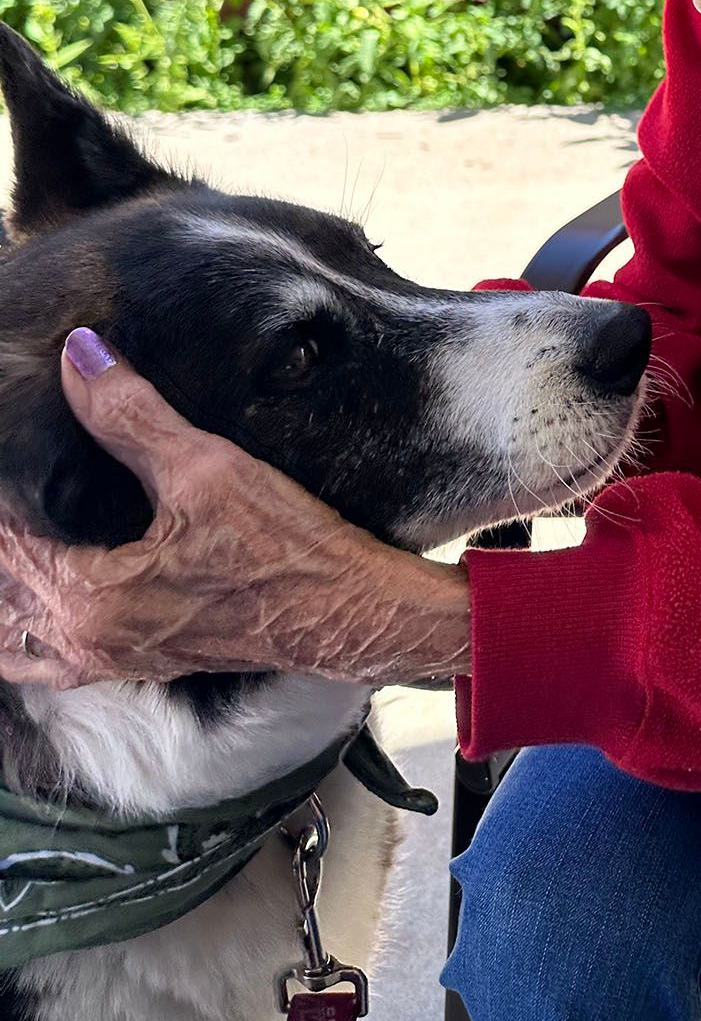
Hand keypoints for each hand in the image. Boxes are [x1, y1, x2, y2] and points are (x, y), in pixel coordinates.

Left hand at [0, 330, 472, 689]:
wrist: (346, 613)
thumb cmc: (285, 548)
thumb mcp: (207, 468)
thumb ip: (130, 414)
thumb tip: (78, 356)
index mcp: (87, 599)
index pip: (2, 539)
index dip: (1, 488)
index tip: (7, 437)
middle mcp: (82, 642)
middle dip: (0, 533)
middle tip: (13, 479)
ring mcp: (104, 662)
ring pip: (9, 633)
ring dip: (5, 585)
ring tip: (14, 528)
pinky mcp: (131, 665)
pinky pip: (40, 659)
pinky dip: (19, 625)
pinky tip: (29, 594)